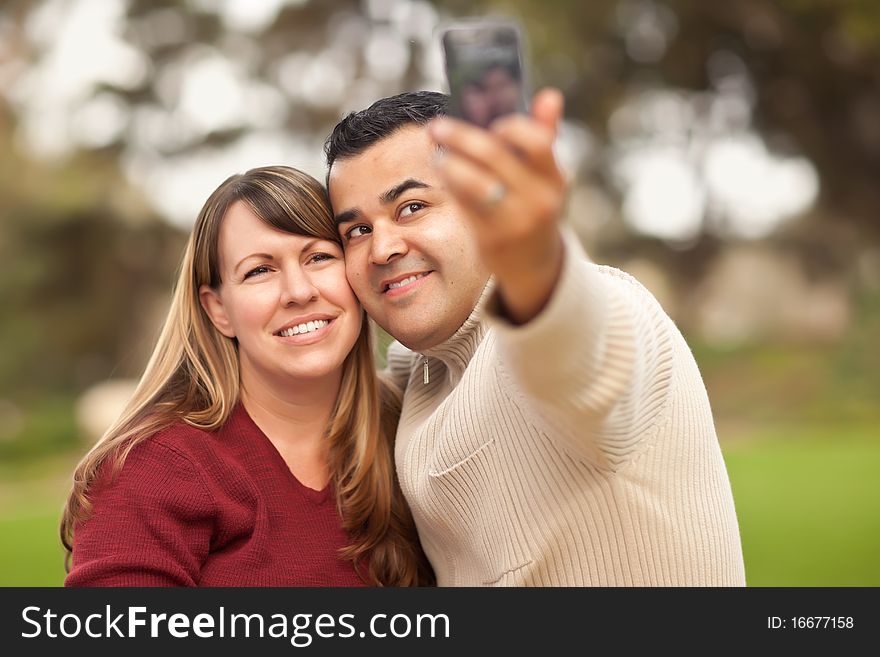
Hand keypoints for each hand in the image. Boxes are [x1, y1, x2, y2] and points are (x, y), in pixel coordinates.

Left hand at [429, 88, 566, 323]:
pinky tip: (444, 174)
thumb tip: (550, 95)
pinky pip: (465, 204)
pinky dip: (452, 186)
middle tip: (437, 126)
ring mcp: (515, 222)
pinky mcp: (492, 239)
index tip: (491, 122)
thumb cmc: (535, 208)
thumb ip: (544, 137)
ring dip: (450, 163)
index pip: (537, 142)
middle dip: (461, 136)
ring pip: (475, 182)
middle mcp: (538, 201)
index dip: (511, 127)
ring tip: (438, 154)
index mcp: (554, 180)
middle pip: (494, 157)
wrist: (536, 266)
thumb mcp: (546, 178)